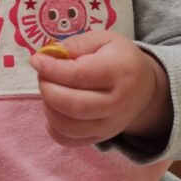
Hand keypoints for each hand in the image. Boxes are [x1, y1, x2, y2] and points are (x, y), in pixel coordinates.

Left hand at [30, 30, 171, 148]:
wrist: (145, 88)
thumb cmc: (119, 59)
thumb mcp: (103, 40)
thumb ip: (75, 45)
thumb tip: (47, 55)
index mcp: (120, 72)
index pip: (79, 75)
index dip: (51, 69)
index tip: (36, 60)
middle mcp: (117, 103)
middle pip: (73, 105)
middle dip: (47, 89)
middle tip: (42, 75)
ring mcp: (110, 126)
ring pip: (67, 126)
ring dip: (48, 107)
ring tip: (50, 90)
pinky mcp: (100, 138)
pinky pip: (67, 140)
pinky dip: (52, 126)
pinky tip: (54, 108)